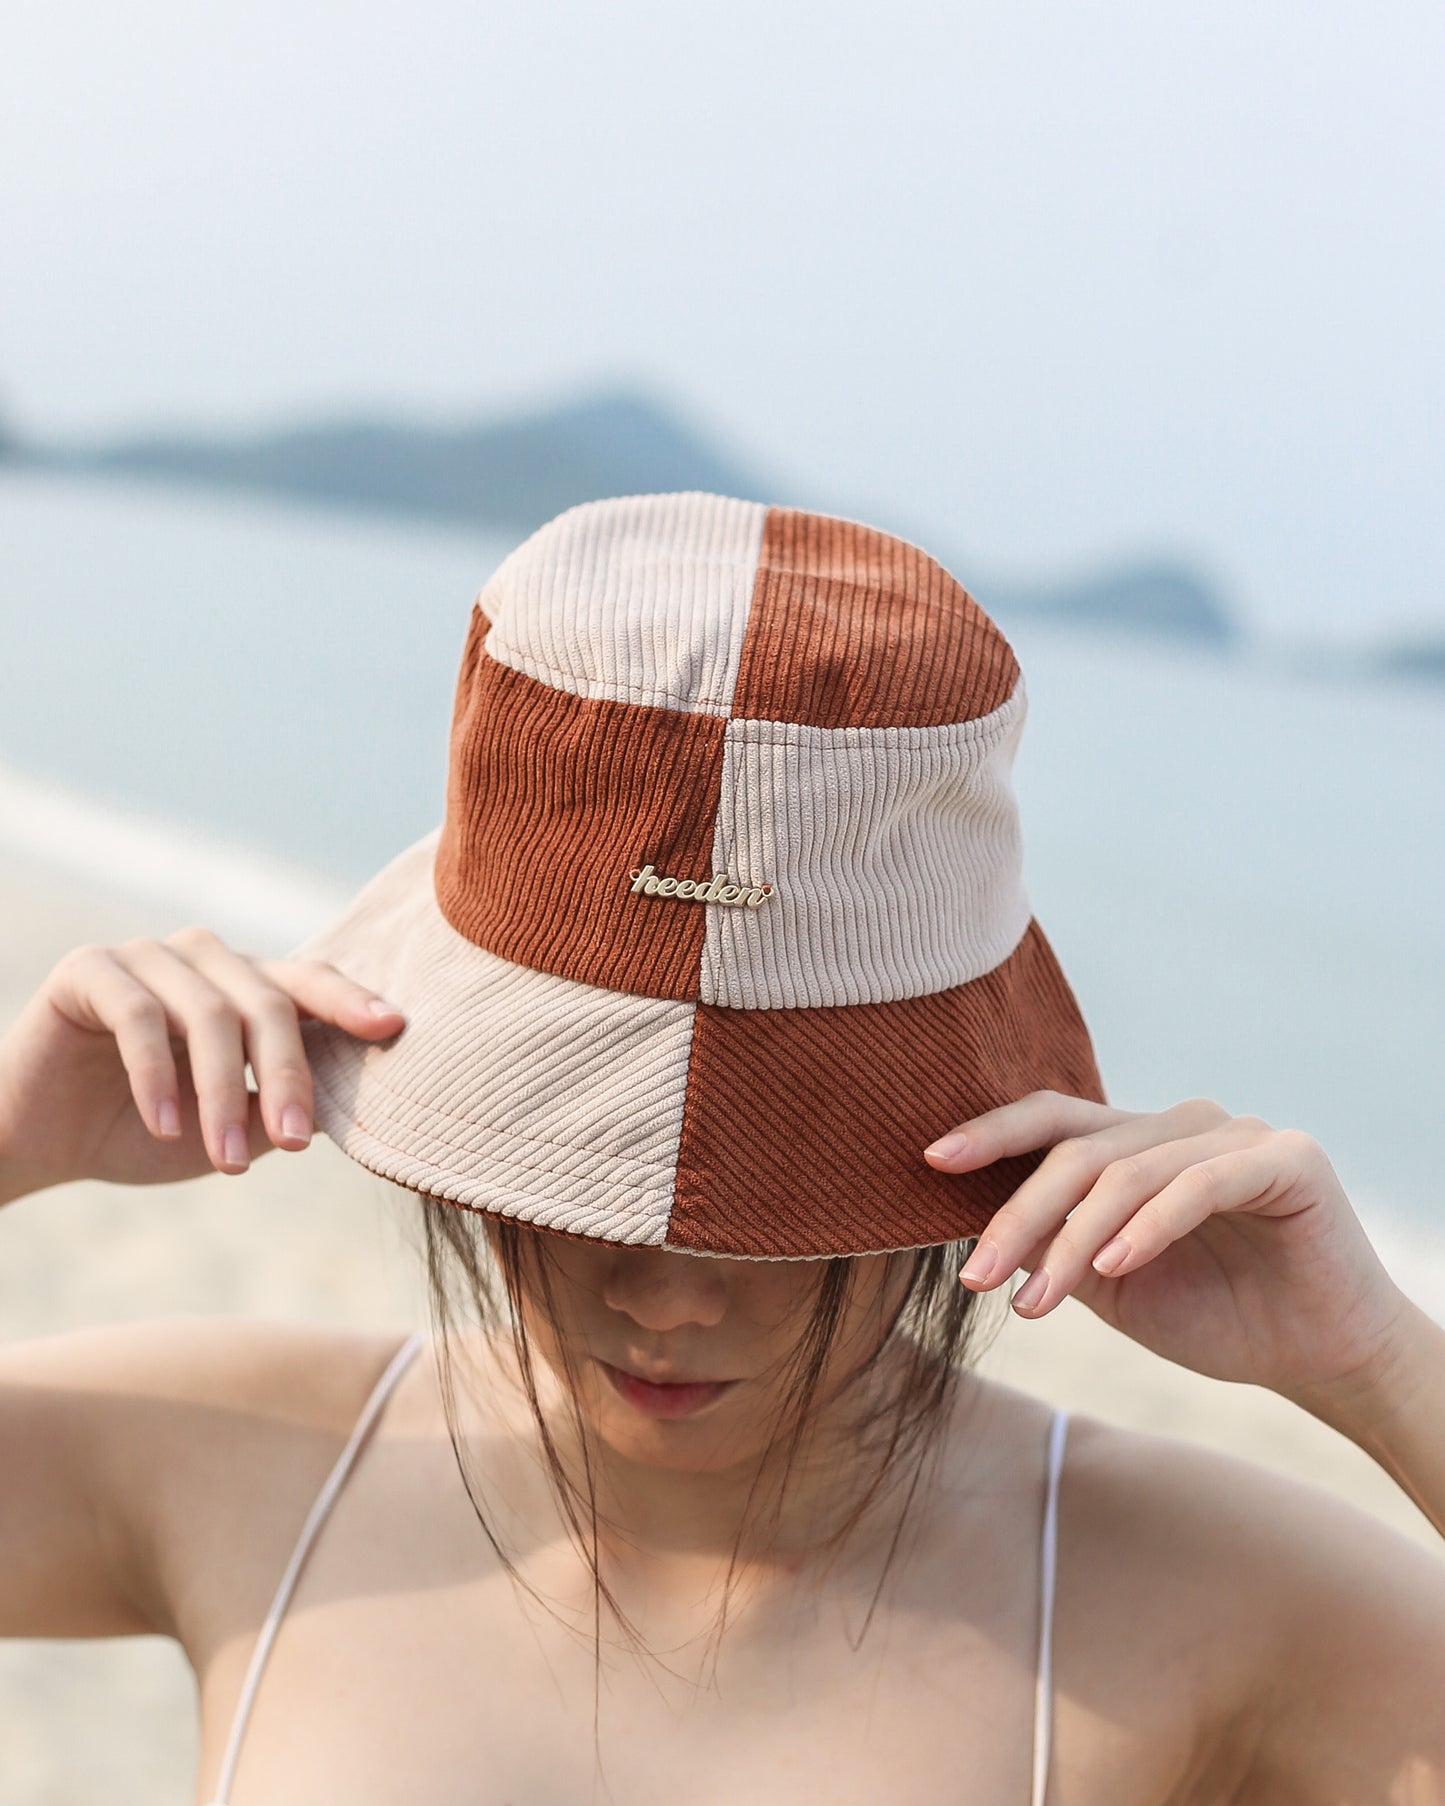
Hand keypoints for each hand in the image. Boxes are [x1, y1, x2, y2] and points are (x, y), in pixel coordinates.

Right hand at [0, 928, 404, 1200]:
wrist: (37, 1143)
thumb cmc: (141, 1132)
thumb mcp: (226, 1132)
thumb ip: (278, 1110)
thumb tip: (341, 1108)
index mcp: (242, 985)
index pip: (308, 982)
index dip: (350, 1001)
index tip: (394, 1028)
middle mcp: (202, 958)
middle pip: (267, 1002)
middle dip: (287, 1076)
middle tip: (297, 1142)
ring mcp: (146, 954)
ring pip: (208, 1013)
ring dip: (223, 1093)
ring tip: (228, 1162)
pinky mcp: (89, 969)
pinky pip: (139, 1016)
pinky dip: (158, 1076)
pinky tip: (167, 1127)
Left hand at [925, 1093, 1412, 1402]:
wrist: (1319, 1359)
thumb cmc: (1215, 1316)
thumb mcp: (1111, 1286)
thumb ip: (1054, 1248)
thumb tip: (974, 1234)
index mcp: (1139, 1142)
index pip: (1053, 1120)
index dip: (991, 1132)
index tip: (930, 1161)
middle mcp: (1182, 1123)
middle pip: (1077, 1150)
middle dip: (1018, 1216)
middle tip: (976, 1278)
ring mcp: (1236, 1133)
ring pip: (1126, 1173)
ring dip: (1073, 1241)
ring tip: (1036, 1301)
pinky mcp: (1287, 1158)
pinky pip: (1198, 1184)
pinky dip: (1148, 1227)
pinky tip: (1115, 1268)